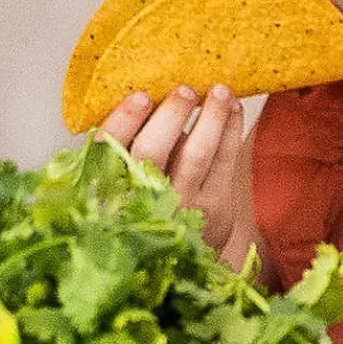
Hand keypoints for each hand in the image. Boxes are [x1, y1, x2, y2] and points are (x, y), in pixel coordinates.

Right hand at [97, 85, 255, 268]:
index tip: (140, 96)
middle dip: (171, 114)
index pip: (108, 149)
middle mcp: (143, 197)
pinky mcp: (215, 207)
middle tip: (185, 90)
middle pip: (153, 150)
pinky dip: (231, 130)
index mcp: (111, 186)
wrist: (179, 253)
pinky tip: (233, 109)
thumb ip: (129, 144)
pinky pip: (226, 161)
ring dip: (211, 117)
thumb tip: (153, 92)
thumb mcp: (124, 179)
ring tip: (220, 91)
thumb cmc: (147, 198)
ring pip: (197, 153)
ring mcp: (182, 204)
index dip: (123, 121)